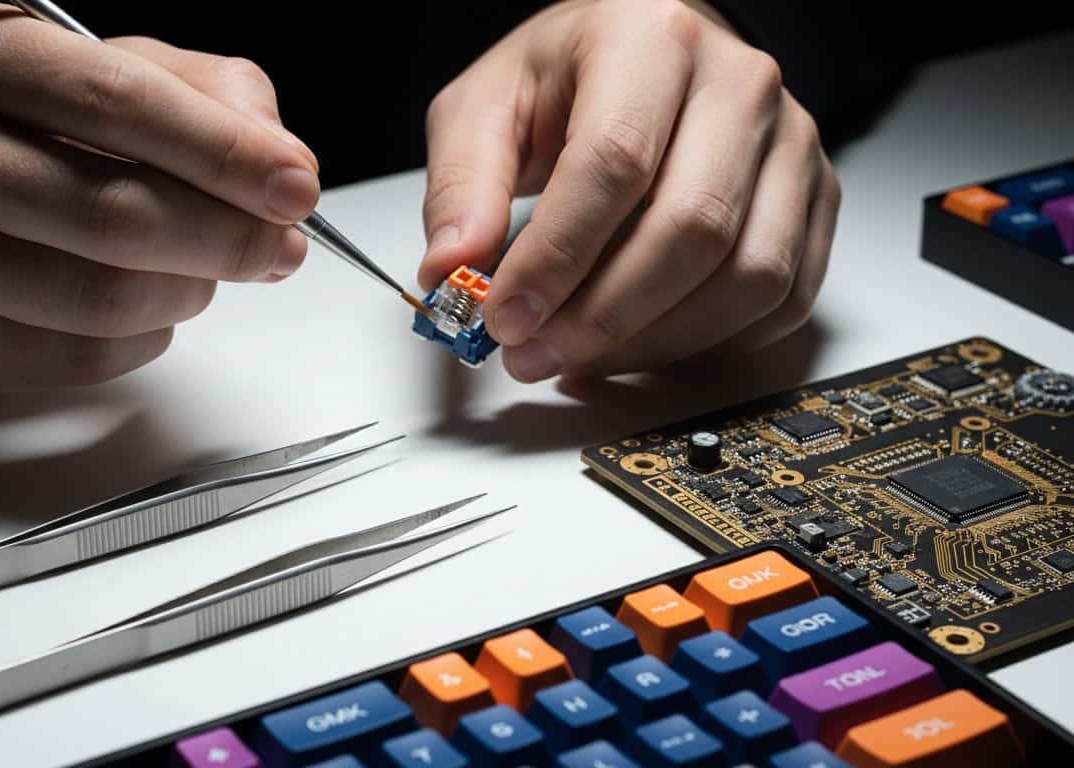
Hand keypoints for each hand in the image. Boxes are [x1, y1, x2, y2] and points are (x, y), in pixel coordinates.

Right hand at [0, 3, 318, 393]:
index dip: (226, 151)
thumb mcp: (90, 70)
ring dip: (189, 293)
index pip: (122, 101)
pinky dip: (145, 339)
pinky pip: (84, 357)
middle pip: (119, 212)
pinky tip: (143, 309)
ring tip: (204, 272)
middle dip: (229, 238)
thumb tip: (277, 154)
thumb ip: (198, 91)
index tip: (297, 185)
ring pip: (107, 298)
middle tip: (281, 248)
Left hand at [419, 0, 838, 380]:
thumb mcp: (486, 106)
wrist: (646, 56)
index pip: (615, 161)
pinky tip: (644, 345)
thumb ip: (461, 186)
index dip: (558, 257)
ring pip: (749, 274)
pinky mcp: (812, 198)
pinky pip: (784, 298)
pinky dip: (711, 343)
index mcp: (650, 36)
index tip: (506, 315)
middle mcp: (739, 83)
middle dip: (603, 316)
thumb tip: (451, 272)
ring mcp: (789, 142)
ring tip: (579, 358)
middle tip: (534, 353)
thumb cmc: (569, 76)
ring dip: (655, 341)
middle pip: (692, 226)